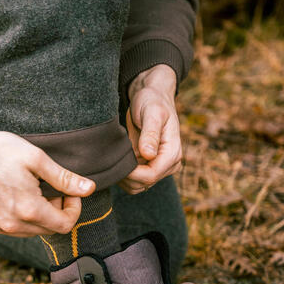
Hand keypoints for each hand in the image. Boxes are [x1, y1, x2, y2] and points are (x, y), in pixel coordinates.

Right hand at [0, 109, 94, 235]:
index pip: (64, 225)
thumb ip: (64, 178)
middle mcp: (11, 224)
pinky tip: (16, 195)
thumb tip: (89, 189)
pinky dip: (21, 217)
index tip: (70, 192)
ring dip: (40, 216)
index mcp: (28, 210)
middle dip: (57, 211)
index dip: (73, 209)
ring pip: (31, 231)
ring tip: (34, 190)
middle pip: (48, 230)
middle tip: (52, 188)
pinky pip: (12, 228)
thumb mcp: (36, 159)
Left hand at [119, 64, 182, 194]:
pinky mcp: (149, 167)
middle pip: (144, 184)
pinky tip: (116, 160)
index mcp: (173, 153)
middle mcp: (169, 164)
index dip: (132, 174)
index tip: (117, 162)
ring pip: (137, 186)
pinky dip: (123, 175)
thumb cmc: (152, 101)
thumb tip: (149, 154)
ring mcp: (159, 167)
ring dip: (123, 177)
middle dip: (126, 175)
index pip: (151, 176)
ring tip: (113, 158)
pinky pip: (134, 180)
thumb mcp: (152, 113)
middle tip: (111, 158)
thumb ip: (150, 134)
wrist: (151, 97)